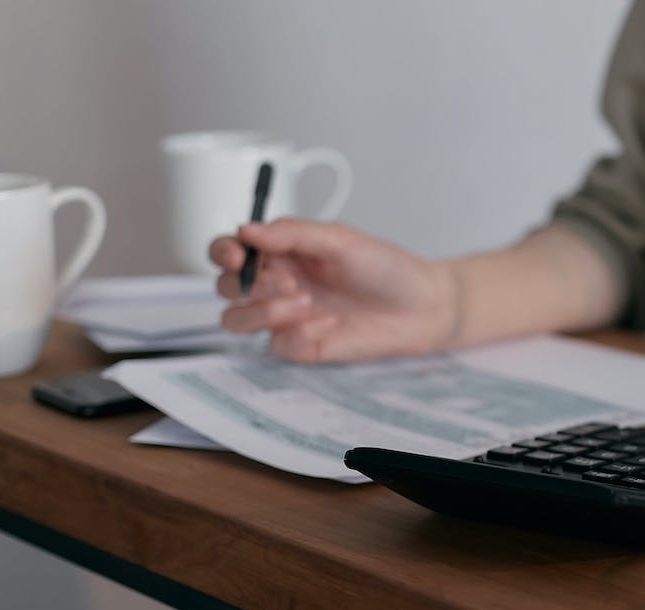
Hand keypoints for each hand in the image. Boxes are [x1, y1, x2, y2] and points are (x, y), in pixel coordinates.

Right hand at [210, 219, 458, 361]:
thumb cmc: (386, 269)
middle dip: (247, 284)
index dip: (223, 252)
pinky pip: (277, 345)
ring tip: (304, 301)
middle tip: (290, 281)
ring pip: (236, 320)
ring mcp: (285, 317)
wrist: (422, 307)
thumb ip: (293, 233)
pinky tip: (331, 323)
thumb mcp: (341, 240)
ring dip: (262, 311)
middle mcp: (276, 284)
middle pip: (225, 287)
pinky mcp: (302, 346)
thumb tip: (246, 229)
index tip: (238, 255)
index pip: (229, 251)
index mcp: (281, 252)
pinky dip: (300, 333)